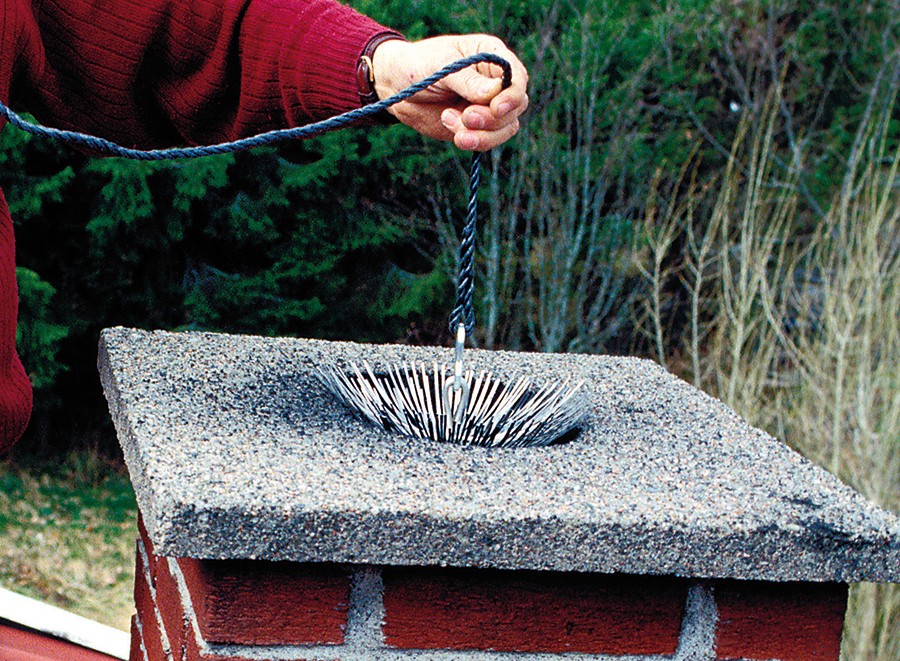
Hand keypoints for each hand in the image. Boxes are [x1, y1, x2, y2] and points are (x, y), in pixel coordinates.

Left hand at [372, 35, 528, 150]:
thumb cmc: (420, 66)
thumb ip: (468, 81)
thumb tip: (495, 93)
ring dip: (483, 135)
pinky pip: (487, 141)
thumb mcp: (443, 66)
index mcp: (492, 57)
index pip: (517, 78)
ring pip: (505, 129)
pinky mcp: (476, 128)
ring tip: (451, 124)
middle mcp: (495, 83)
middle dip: (492, 118)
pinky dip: (472, 141)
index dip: (512, 95)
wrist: (397, 89)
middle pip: (515, 107)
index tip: (497, 108)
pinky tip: (451, 129)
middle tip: (467, 117)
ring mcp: (487, 107)